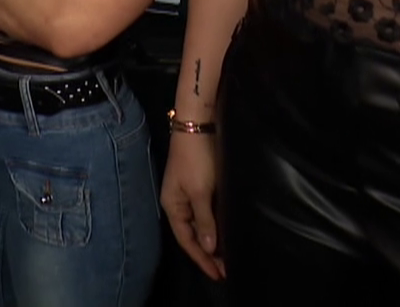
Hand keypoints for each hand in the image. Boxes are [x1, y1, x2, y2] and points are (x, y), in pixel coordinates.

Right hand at [161, 130, 223, 280]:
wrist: (196, 126)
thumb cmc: (196, 159)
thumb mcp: (201, 192)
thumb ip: (205, 220)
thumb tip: (208, 247)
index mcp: (173, 206)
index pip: (187, 240)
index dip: (202, 259)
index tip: (219, 274)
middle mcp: (177, 203)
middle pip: (191, 235)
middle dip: (207, 254)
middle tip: (225, 270)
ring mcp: (186, 194)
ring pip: (198, 225)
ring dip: (211, 241)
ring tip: (226, 257)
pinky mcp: (197, 186)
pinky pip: (203, 214)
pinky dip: (212, 226)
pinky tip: (222, 232)